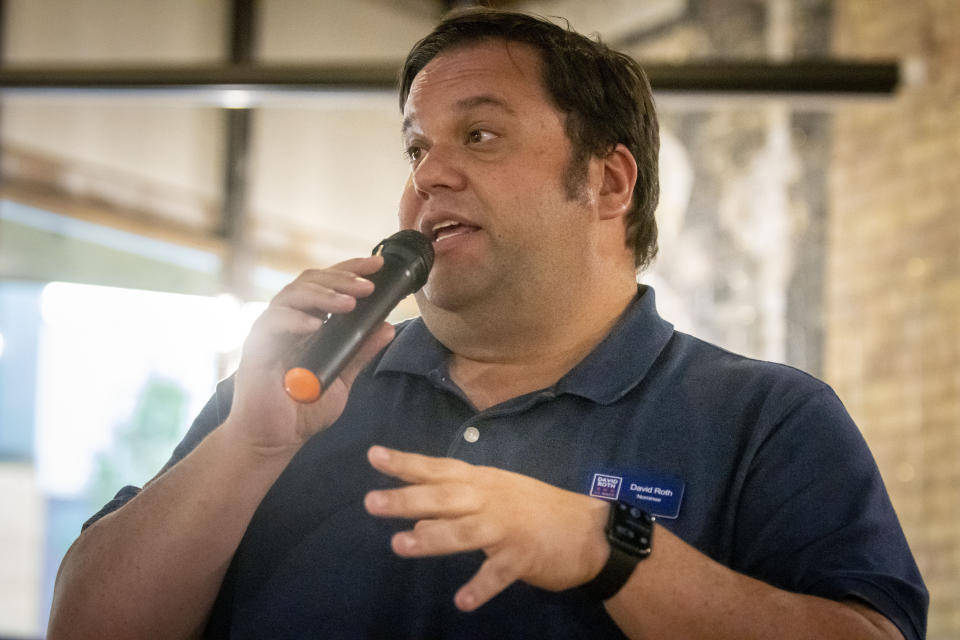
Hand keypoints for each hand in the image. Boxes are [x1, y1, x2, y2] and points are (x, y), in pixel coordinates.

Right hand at [223, 257, 395, 454]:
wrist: (274, 439)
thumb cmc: (303, 409)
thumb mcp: (343, 379)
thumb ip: (360, 353)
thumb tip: (387, 327)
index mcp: (308, 322)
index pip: (328, 285)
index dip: (351, 270)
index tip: (378, 266)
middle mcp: (289, 320)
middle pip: (310, 280)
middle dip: (341, 278)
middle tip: (368, 286)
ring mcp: (271, 331)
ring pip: (292, 294)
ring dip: (323, 294)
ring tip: (349, 303)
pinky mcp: (256, 347)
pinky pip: (272, 322)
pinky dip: (294, 320)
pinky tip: (315, 325)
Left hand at [363, 446, 610, 610]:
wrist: (591, 531)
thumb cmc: (539, 510)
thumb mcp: (498, 495)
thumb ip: (459, 503)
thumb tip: (417, 513)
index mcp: (483, 481)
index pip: (438, 469)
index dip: (406, 463)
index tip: (374, 455)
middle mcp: (491, 499)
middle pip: (443, 498)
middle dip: (407, 499)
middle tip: (371, 502)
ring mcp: (508, 527)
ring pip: (464, 532)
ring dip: (432, 538)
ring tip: (399, 545)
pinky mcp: (524, 555)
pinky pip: (499, 573)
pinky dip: (481, 586)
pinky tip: (463, 601)